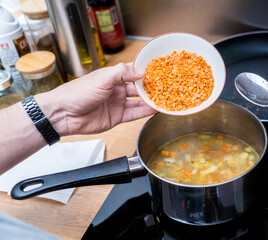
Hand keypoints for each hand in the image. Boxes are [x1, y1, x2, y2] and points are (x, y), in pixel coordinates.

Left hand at [36, 63, 156, 135]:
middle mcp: (116, 89)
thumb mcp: (102, 79)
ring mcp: (117, 104)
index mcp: (112, 77)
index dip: (146, 72)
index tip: (160, 71)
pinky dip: (145, 112)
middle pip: (139, 88)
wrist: (63, 114)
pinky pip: (134, 114)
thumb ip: (122, 73)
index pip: (133, 72)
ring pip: (139, 102)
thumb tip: (142, 71)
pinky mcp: (117, 117)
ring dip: (151, 101)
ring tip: (166, 99)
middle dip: (152, 88)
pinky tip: (155, 110)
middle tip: (167, 87)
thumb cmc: (77, 93)